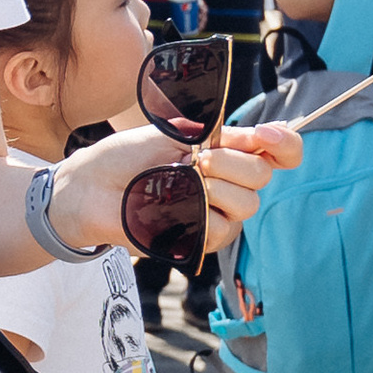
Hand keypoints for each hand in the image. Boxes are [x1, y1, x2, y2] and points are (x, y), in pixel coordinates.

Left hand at [49, 117, 301, 256]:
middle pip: (262, 177)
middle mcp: (228, 185)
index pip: (279, 153)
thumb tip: (259, 131)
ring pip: (246, 204)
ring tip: (180, 180)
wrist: (88, 187)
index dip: (284, 145)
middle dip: (233, 162)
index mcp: (227, 154)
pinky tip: (173, 203)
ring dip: (216, 187)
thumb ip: (216, 132)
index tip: (264, 135)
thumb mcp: (172, 133)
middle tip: (198, 158)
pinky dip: (198, 212)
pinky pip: (219, 229)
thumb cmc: (124, 158)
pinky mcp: (198, 241)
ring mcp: (215, 215)